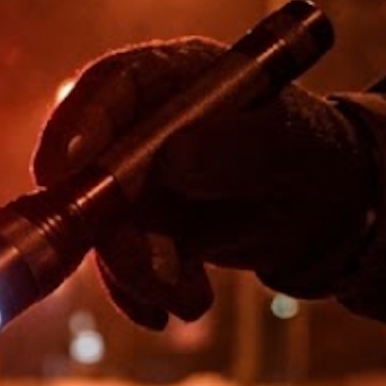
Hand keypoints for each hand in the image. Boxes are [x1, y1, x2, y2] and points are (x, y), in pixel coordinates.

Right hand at [33, 38, 376, 328]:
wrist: (320, 207)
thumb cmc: (312, 155)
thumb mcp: (293, 148)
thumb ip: (239, 148)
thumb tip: (172, 160)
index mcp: (178, 79)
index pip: (113, 87)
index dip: (81, 124)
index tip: (64, 170)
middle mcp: (143, 126)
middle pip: (92, 169)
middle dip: (111, 230)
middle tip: (149, 273)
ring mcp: (133, 178)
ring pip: (102, 228)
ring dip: (137, 273)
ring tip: (190, 298)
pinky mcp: (134, 226)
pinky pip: (117, 263)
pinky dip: (141, 293)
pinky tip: (177, 306)